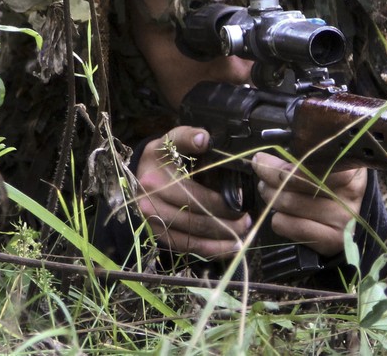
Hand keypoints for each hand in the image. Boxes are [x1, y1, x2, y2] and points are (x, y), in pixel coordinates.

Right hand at [134, 126, 250, 257]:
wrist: (138, 174)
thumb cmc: (162, 156)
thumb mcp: (170, 139)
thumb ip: (186, 136)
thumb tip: (204, 139)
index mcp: (156, 177)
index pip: (192, 194)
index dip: (219, 201)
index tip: (240, 198)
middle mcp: (150, 201)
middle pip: (194, 216)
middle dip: (225, 220)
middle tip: (248, 219)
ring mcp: (152, 220)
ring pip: (191, 234)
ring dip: (221, 237)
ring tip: (243, 233)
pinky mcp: (157, 235)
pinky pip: (185, 247)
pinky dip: (210, 250)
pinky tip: (230, 248)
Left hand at [252, 152, 366, 256]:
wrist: (363, 217)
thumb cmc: (341, 184)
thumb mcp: (333, 164)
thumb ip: (307, 158)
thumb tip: (269, 159)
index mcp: (351, 170)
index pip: (309, 166)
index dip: (281, 164)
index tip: (263, 160)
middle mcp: (350, 196)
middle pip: (295, 184)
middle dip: (269, 176)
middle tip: (261, 171)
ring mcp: (342, 221)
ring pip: (287, 204)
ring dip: (270, 196)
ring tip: (268, 190)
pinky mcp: (331, 241)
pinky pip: (288, 226)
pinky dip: (277, 218)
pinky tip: (280, 213)